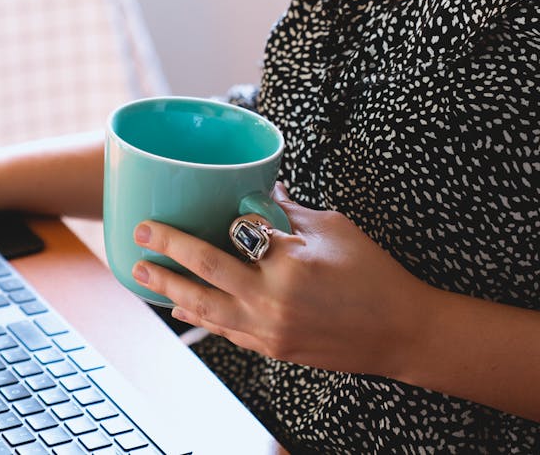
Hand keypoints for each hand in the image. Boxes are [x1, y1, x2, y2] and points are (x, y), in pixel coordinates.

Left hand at [131, 183, 429, 377]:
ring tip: (143, 276)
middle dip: (169, 251)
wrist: (398, 330)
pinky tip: (182, 307)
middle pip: (207, 271)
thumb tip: (263, 191)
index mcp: (289, 263)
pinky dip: (201, 317)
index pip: (235, 235)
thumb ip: (292, 212)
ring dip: (171, 289)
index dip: (205, 221)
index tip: (175, 209)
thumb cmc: (373, 273)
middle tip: (140, 236)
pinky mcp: (274, 348)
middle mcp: (272, 300)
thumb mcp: (334, 228)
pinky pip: (227, 331)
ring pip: (207, 308)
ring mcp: (270, 329)